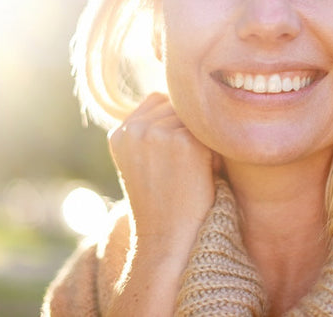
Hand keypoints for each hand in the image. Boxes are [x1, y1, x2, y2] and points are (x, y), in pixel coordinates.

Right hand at [104, 93, 215, 316]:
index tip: (174, 155)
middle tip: (183, 168)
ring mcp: (156, 133)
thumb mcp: (141, 161)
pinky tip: (202, 176)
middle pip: (177, 105)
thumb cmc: (162, 201)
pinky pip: (210, 133)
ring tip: (191, 172)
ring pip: (194, 118)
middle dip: (187, 130)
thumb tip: (180, 95)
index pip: (157, 100)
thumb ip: (151, 129)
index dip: (174, 122)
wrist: (168, 237)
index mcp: (119, 134)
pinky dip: (213, 154)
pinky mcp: (182, 141)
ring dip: (201, 140)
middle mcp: (133, 130)